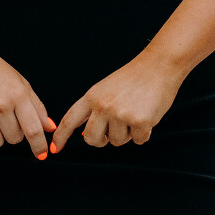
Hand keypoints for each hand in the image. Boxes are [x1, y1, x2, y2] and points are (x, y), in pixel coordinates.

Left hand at [50, 54, 183, 151]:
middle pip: (91, 139)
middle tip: (111, 133)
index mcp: (92, 96)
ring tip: (136, 112)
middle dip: (101, 140)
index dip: (61, 136)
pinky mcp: (139, 121)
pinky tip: (149, 115)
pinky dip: (145, 133)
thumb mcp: (107, 88)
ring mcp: (120, 114)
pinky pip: (138, 140)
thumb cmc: (135, 78)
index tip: (54, 149)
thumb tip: (84, 134)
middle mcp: (103, 106)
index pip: (70, 119)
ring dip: (128, 133)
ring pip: (117, 141)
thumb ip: (95, 109)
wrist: (159, 65)